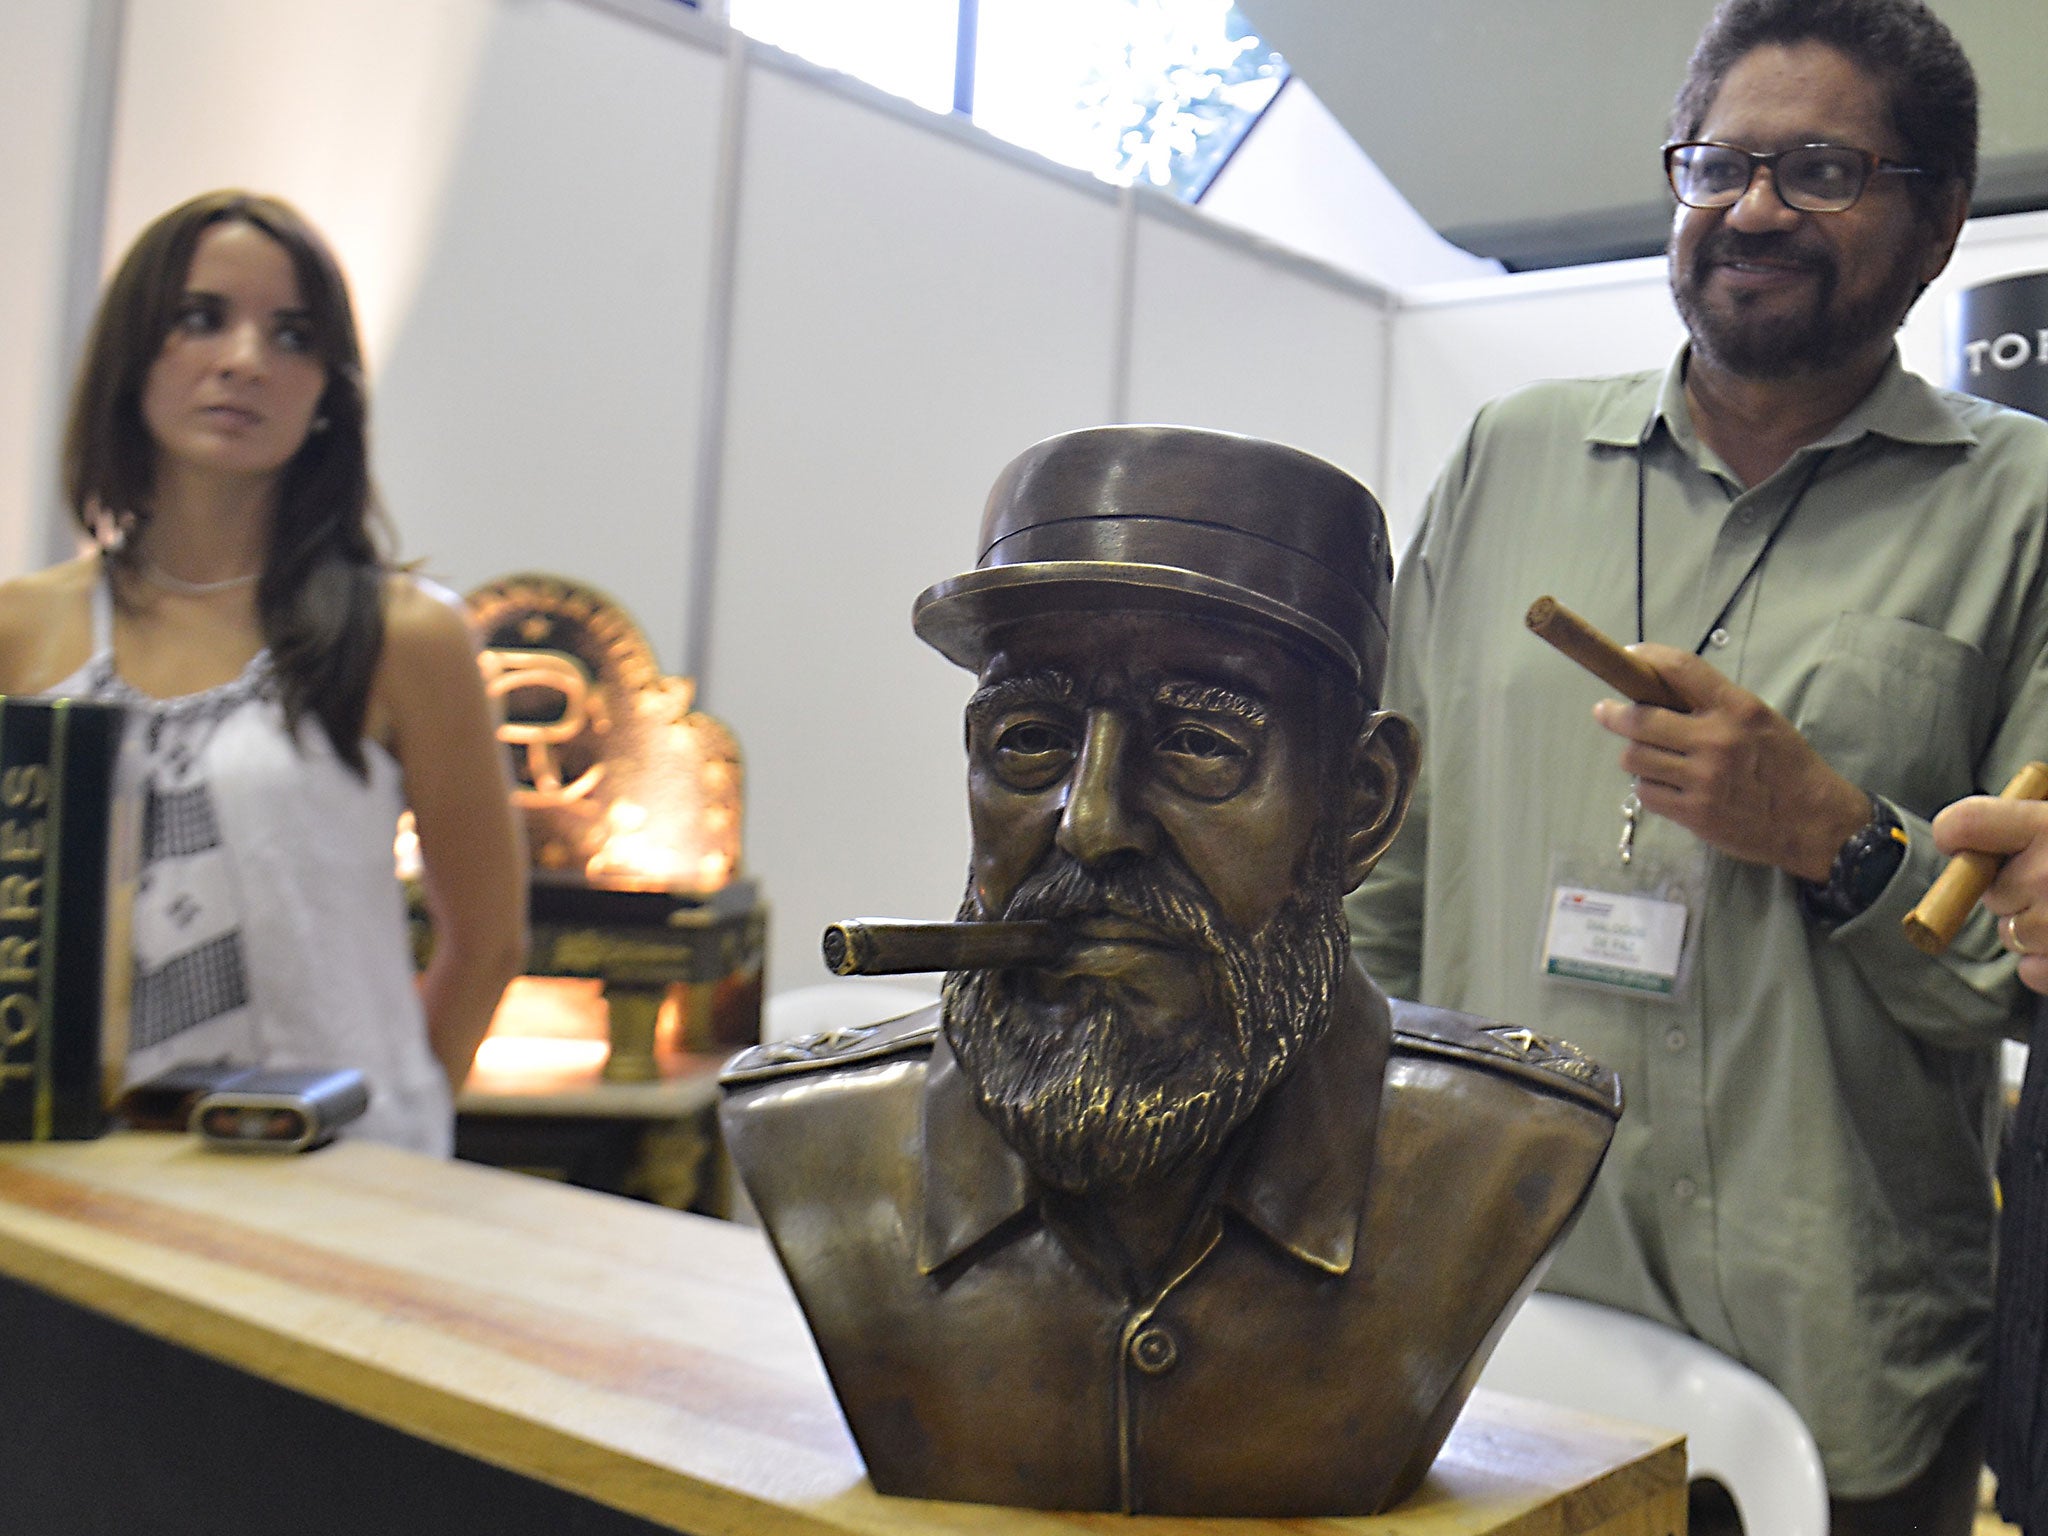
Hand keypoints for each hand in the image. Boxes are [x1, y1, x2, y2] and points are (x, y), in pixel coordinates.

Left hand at [1591, 643, 1868, 881]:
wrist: (1814, 822)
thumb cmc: (1785, 766)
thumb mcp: (1760, 720)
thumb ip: (1715, 704)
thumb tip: (1659, 690)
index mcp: (1738, 708)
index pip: (1681, 669)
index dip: (1648, 658)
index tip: (1629, 656)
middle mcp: (1717, 740)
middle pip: (1640, 719)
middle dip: (1614, 715)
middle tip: (1605, 712)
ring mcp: (1703, 779)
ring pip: (1635, 758)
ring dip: (1634, 756)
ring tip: (1646, 756)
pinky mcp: (1695, 814)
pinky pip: (1647, 794)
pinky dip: (1649, 788)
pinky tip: (1664, 786)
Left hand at [1932, 795, 2047, 993]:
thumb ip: (2022, 824)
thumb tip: (1964, 836)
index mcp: (2047, 826)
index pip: (1965, 824)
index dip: (1954, 834)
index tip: (1959, 841)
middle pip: (1990, 891)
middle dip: (2013, 890)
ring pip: (2010, 933)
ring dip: (2032, 928)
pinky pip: (2030, 970)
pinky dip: (2045, 964)